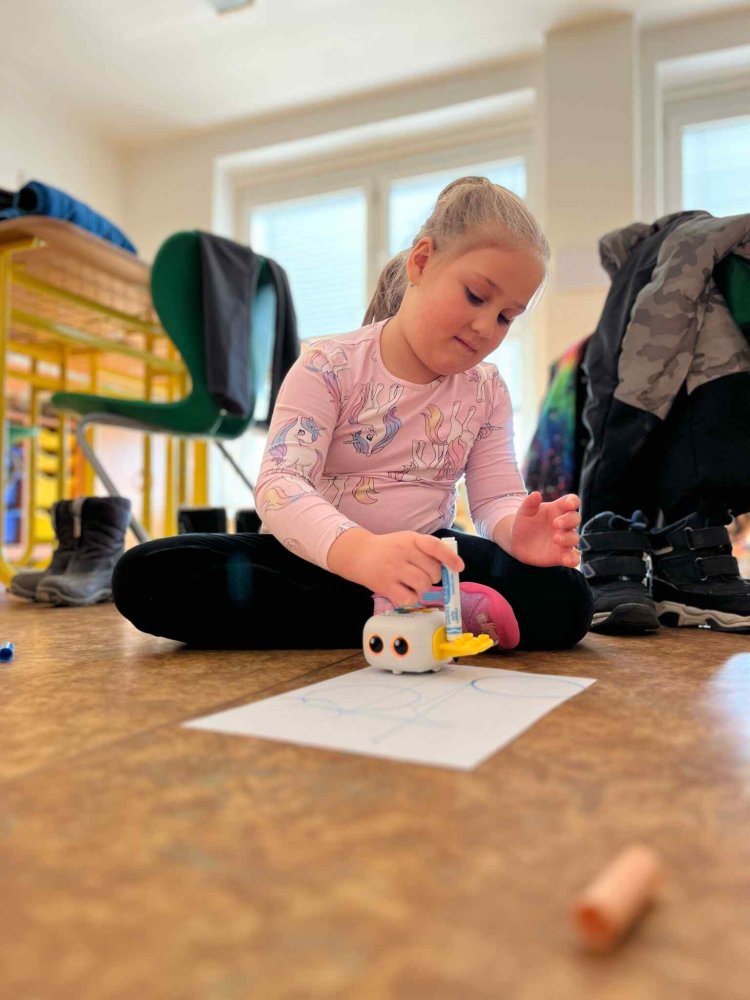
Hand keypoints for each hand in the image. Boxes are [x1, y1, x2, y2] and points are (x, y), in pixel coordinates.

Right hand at [327, 528, 464, 605]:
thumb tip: (452, 565)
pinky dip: (412, 598)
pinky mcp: (385, 585)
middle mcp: (402, 552)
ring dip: (423, 588)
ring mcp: (393, 569)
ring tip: (413, 584)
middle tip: (422, 575)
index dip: (450, 558)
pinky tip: (404, 591)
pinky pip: (410, 598)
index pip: (435, 546)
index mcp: (410, 539)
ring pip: (423, 585)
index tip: (459, 568)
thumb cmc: (388, 549)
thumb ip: (426, 549)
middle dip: (433, 577)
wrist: (357, 554)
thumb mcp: (406, 540)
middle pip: (433, 571)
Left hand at [510, 492, 580, 567]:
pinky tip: (569, 560)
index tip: (569, 504)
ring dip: (568, 538)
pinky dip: (573, 559)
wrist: (516, 541)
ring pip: (575, 537)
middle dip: (569, 520)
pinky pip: (573, 558)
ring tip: (555, 538)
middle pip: (575, 518)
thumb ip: (530, 503)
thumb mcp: (524, 512)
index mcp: (558, 509)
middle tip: (555, 524)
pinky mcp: (561, 555)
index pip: (572, 501)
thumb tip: (535, 494)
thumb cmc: (524, 523)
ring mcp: (564, 540)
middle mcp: (564, 524)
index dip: (573, 501)